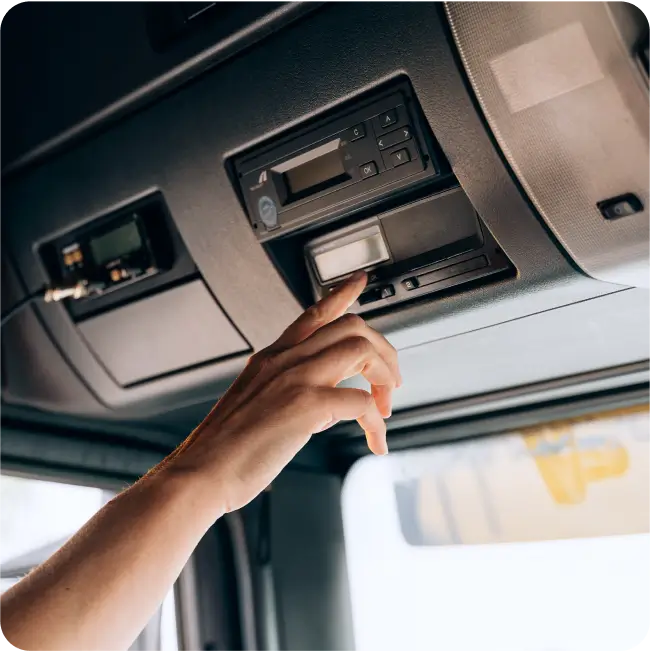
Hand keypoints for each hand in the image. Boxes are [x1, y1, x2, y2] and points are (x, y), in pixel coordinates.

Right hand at [165, 271, 401, 513]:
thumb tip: (328, 405)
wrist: (200, 472)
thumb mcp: (255, 404)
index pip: (313, 314)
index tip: (359, 282)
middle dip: (382, 351)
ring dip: (384, 378)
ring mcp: (296, 378)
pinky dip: (377, 422)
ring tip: (384, 408)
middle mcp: (285, 360)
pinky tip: (375, 440)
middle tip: (388, 382)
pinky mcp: (306, 405)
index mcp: (272, 357)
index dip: (341, 294)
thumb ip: (291, 394)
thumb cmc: (225, 447)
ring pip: (360, 351)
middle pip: (350, 327)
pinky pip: (361, 402)